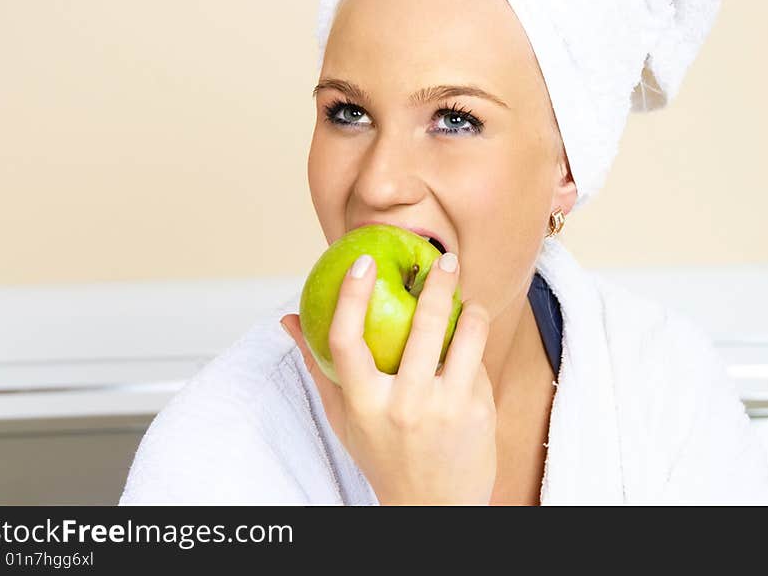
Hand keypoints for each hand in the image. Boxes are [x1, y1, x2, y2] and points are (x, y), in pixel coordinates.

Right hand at [280, 251, 496, 504]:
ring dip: (472, 310)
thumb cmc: (383, 456)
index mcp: (363, 404)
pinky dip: (475, 353)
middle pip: (423, 325)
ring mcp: (445, 409)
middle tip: (445, 259)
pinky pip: (480, 364)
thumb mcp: (345, 419)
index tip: (364, 262)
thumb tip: (288, 320)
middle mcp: (404, 405)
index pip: (345, 340)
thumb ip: (318, 368)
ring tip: (468, 303)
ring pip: (467, 335)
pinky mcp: (479, 413)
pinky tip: (469, 357)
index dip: (351, 295)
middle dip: (438, 282)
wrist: (433, 508)